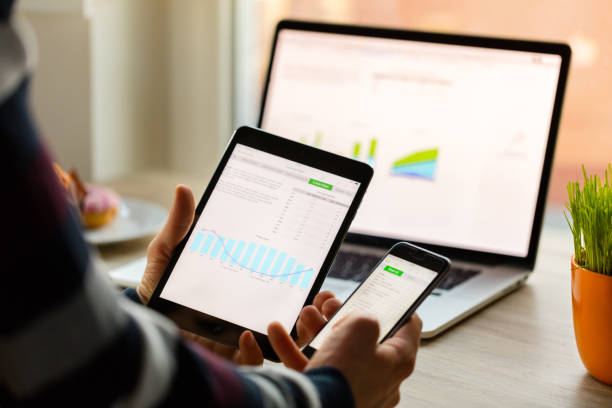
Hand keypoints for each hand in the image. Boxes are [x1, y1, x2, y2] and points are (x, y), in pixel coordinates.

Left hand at [137, 185, 341, 365]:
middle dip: (316, 312)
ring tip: (306, 315)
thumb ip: (178, 227)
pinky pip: (252, 363)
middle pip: (291, 316)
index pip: (280, 287)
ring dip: (302, 333)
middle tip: (325, 297)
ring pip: (283, 342)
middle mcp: (246, 314)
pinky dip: (256, 351)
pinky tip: (247, 335)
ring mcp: (239, 338)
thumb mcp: (168, 256)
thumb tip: (183, 189)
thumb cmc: (157, 292)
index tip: (319, 271)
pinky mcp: (226, 359)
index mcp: (241, 289)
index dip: (304, 283)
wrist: (138, 327)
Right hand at [269, 313, 421, 407]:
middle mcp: (380, 378)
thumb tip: (357, 322)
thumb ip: (365, 316)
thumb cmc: (344, 375)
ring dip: (316, 329)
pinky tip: (279, 332)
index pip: (409, 328)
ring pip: (336, 352)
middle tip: (329, 305)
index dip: (398, 307)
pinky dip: (295, 349)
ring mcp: (355, 389)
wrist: (313, 407)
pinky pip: (313, 368)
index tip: (386, 296)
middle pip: (364, 339)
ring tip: (305, 314)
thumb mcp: (361, 327)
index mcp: (398, 361)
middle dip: (342, 317)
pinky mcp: (330, 396)